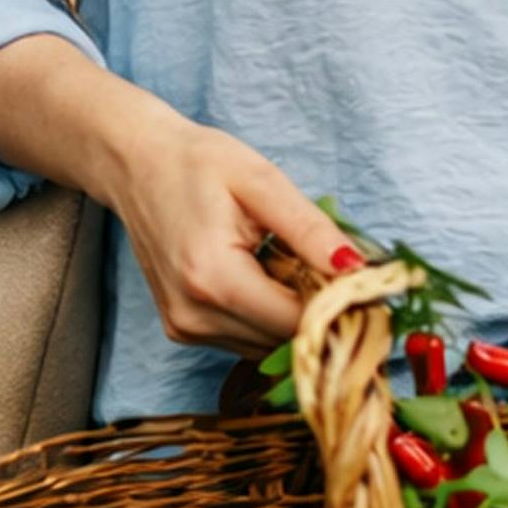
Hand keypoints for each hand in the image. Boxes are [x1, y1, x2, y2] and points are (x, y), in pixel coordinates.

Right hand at [95, 110, 356, 357]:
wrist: (135, 165)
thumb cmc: (196, 163)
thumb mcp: (262, 181)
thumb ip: (311, 230)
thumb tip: (359, 268)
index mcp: (213, 278)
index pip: (298, 322)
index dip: (342, 307)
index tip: (373, 284)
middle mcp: (194, 316)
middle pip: (284, 338)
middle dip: (321, 310)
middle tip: (340, 266)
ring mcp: (184, 328)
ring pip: (268, 344)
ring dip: (293, 313)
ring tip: (294, 261)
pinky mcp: (183, 329)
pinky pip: (246, 338)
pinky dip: (268, 314)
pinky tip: (268, 274)